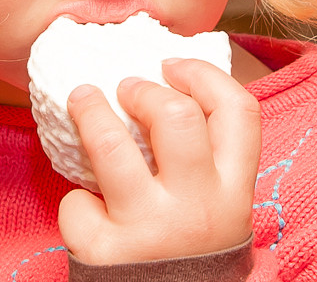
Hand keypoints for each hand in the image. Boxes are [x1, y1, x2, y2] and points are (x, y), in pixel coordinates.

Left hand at [57, 58, 260, 264]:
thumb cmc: (191, 247)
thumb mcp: (216, 204)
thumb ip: (205, 157)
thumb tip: (165, 84)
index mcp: (234, 190)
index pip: (238, 110)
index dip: (202, 73)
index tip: (170, 63)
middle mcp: (199, 207)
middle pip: (175, 116)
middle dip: (142, 89)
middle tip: (125, 87)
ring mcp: (152, 231)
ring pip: (111, 145)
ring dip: (89, 111)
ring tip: (82, 98)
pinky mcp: (107, 254)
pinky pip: (78, 203)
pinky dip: (77, 201)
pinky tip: (89, 210)